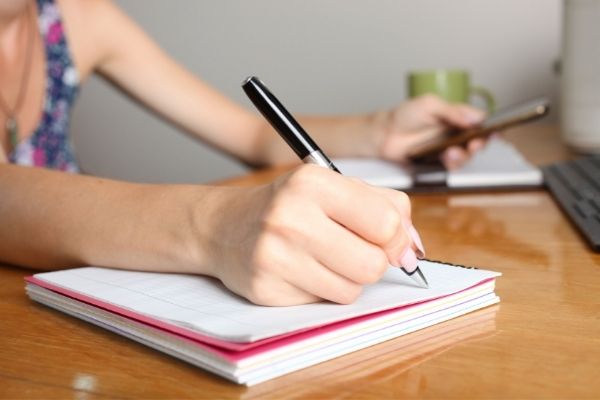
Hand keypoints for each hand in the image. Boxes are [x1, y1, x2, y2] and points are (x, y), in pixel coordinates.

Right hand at [202, 165, 424, 305]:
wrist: (225, 226)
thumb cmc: (288, 206)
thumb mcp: (332, 187)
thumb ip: (382, 207)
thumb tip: (413, 249)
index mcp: (312, 183)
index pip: (385, 222)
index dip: (397, 238)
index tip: (391, 241)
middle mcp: (290, 217)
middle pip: (372, 264)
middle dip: (373, 262)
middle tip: (354, 250)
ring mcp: (275, 256)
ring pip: (351, 290)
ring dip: (348, 279)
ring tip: (324, 259)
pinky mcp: (266, 289)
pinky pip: (323, 304)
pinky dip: (322, 291)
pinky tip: (301, 272)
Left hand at [375, 95, 486, 169]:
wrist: (386, 134)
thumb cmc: (406, 115)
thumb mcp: (429, 104)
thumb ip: (452, 110)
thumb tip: (474, 118)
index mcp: (457, 117)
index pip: (480, 122)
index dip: (489, 128)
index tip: (493, 132)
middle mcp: (456, 134)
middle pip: (477, 141)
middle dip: (479, 144)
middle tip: (474, 144)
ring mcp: (448, 149)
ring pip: (466, 156)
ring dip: (464, 155)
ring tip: (453, 151)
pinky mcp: (438, 162)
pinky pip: (452, 166)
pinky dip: (452, 163)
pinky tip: (446, 157)